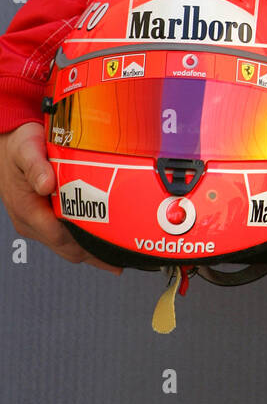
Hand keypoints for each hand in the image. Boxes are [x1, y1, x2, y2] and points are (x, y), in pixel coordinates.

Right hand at [0, 122, 121, 272]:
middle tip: (120, 258)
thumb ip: (36, 166)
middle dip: (92, 255)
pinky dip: (82, 241)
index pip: (60, 236)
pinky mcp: (41, 220)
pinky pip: (64, 237)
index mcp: (26, 210)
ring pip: (66, 246)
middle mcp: (30, 222)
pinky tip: (101, 240)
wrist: (9, 145)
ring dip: (89, 250)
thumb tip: (46, 184)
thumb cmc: (19, 145)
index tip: (109, 246)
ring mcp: (35, 223)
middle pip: (66, 248)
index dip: (86, 244)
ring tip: (116, 255)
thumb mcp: (26, 149)